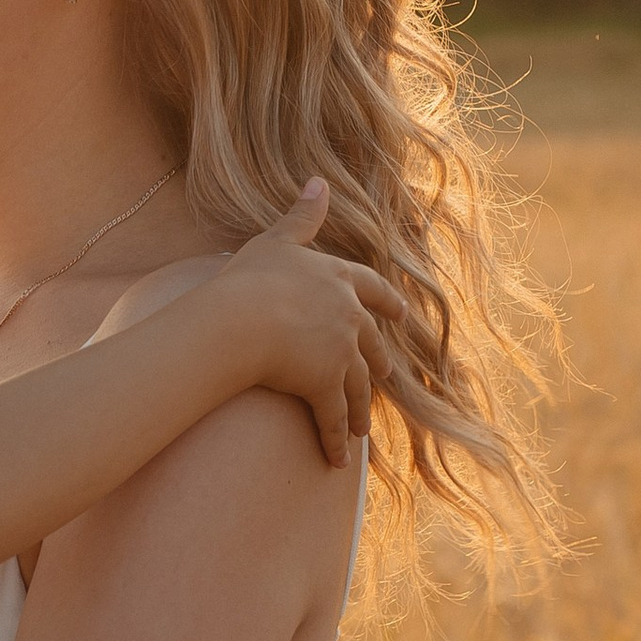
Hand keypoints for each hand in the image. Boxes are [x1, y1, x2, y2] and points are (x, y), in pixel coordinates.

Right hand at [224, 180, 406, 466]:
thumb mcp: (276, 240)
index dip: (387, 304)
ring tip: (359, 431)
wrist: (239, 320)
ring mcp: (340, 352)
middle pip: (371, 344)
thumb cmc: (249, 279)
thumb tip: (318, 180)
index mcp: (339, 279)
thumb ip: (302, 215)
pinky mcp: (326, 385)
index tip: (401, 314)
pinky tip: (335, 460)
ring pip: (357, 386)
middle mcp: (348, 316)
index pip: (374, 291)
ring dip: (359, 410)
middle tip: (384, 376)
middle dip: (377, 363)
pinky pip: (334, 418)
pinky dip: (335, 439)